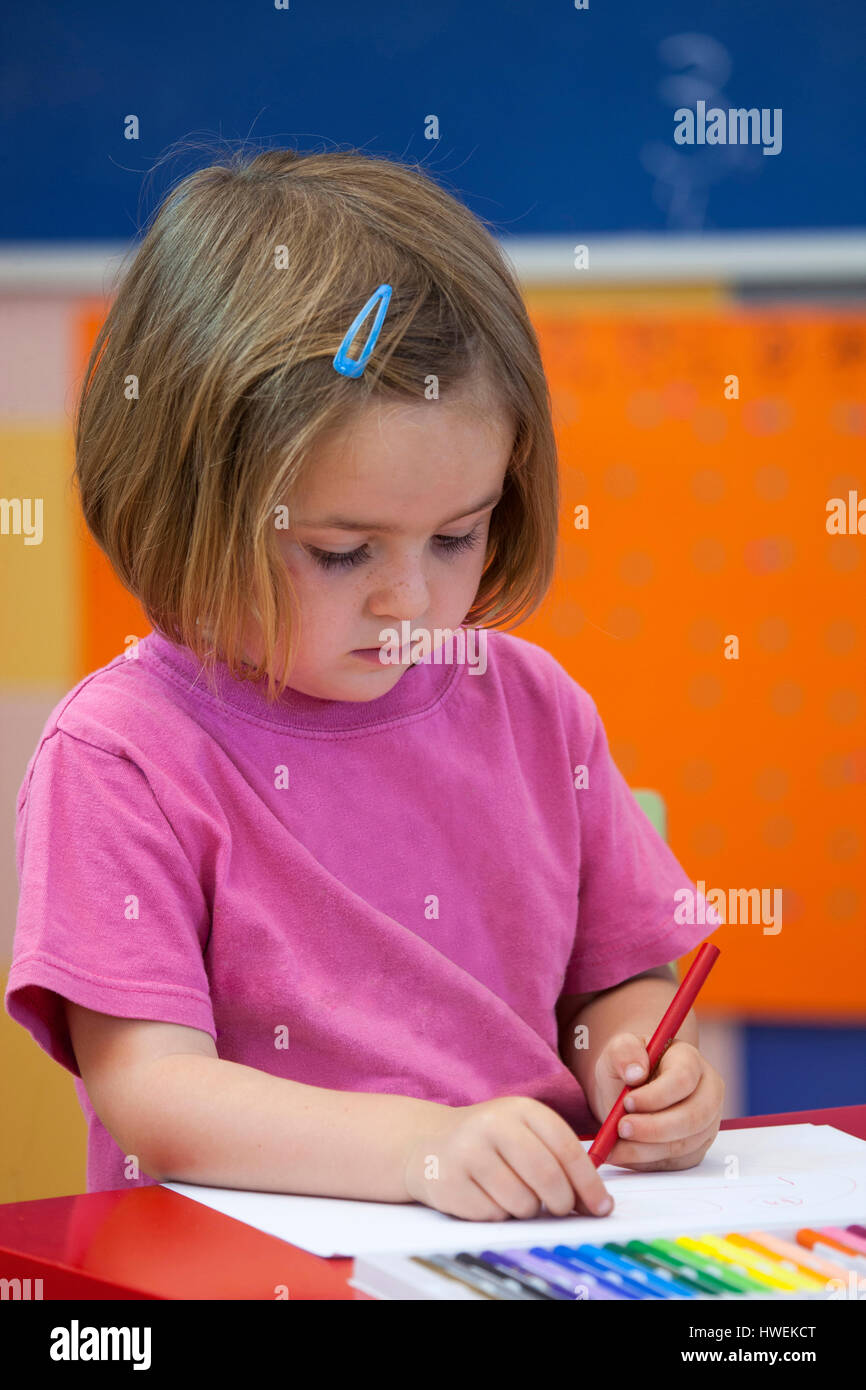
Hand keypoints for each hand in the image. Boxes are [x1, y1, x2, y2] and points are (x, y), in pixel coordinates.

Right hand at [403, 1095, 614, 1220]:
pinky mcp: (450, 1182)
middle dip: (563, 1203)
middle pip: (547, 1176)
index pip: (567, 1148)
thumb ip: (561, 1160)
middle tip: (562, 1209)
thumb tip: (597, 1203)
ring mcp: (468, 1152)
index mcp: (521, 1110)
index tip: (602, 1207)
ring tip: (514, 1194)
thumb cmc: (492, 1144)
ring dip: (528, 1209)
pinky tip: (487, 1196)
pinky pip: (494, 1215)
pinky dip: (499, 1214)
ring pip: (522, 1202)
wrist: (429, 1144)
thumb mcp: (526, 1134)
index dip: (589, 1183)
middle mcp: (493, 1125)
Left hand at [589, 1032, 724, 1170]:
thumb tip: (635, 1073)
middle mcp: (707, 1093)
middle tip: (621, 1128)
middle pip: (692, 1117)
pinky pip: (676, 1162)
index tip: (627, 1102)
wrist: (628, 1090)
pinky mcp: (696, 1149)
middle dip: (653, 1128)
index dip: (656, 1095)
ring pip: (684, 1145)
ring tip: (614, 1146)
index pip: (683, 1080)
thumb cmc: (628, 1067)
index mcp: (690, 1061)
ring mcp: (706, 1123)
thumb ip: (624, 1053)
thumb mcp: (618, 1050)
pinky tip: (624, 1154)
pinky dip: (647, 1162)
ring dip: (646, 1149)